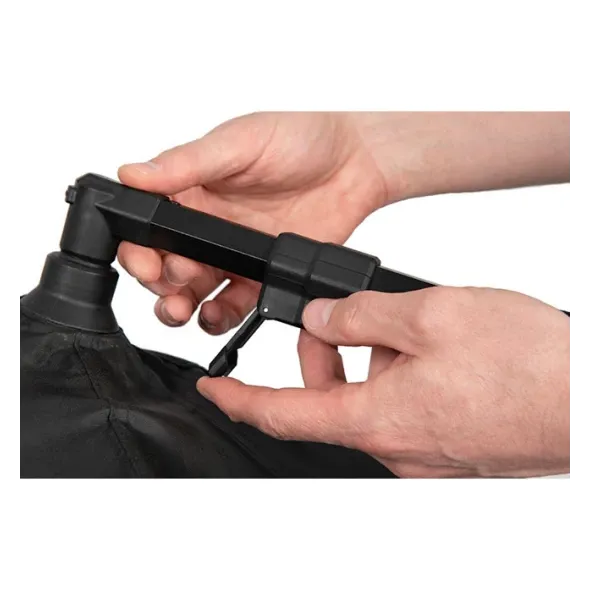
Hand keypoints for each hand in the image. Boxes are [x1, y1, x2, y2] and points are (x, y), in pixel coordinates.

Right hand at [117, 112, 391, 333]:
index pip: (149, 224)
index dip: (137, 246)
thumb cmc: (301, 139)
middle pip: (164, 264)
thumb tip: (133, 173)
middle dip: (158, 281)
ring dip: (179, 305)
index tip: (143, 260)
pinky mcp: (260, 275)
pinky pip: (231, 305)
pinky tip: (214, 315)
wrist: (356, 165)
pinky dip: (218, 317)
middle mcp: (207, 224)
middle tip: (170, 281)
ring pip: (191, 291)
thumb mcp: (240, 142)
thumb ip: (187, 163)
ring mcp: (232, 253)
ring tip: (183, 308)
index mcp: (192, 188)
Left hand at [197, 287, 570, 477]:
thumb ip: (361, 316)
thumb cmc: (526, 364)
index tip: (212, 387)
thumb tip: (321, 319)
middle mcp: (396, 446)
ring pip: (368, 403)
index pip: (281, 414)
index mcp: (377, 418)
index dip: (238, 399)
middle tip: (341, 320)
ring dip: (369, 365)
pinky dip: (398, 380)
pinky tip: (430, 354)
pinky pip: (402, 412)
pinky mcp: (448, 449)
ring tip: (404, 330)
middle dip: (322, 358)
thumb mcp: (430, 315)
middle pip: (328, 402)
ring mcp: (424, 453)